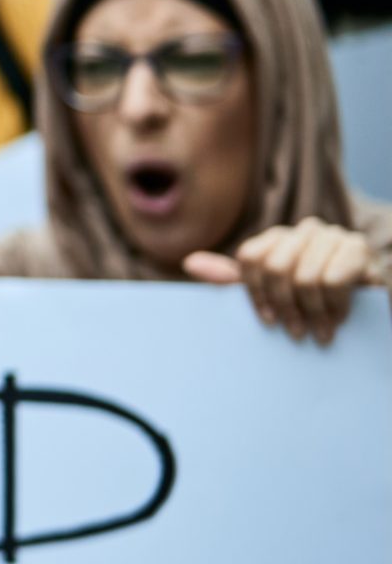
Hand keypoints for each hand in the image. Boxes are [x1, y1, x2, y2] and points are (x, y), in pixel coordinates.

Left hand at [185, 217, 380, 344]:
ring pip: (304, 277)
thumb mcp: (275, 294)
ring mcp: (332, 235)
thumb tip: (191, 263)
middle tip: (296, 334)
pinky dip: (334, 307)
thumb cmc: (317, 302)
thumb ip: (236, 281)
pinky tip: (339, 320)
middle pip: (274, 267)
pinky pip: (333, 280)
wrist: (372, 306)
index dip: (256, 294)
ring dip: (313, 313)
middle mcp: (303, 230)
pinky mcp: (357, 248)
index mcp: (278, 237)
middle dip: (285, 307)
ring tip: (321, 333)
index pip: (250, 258)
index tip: (269, 321)